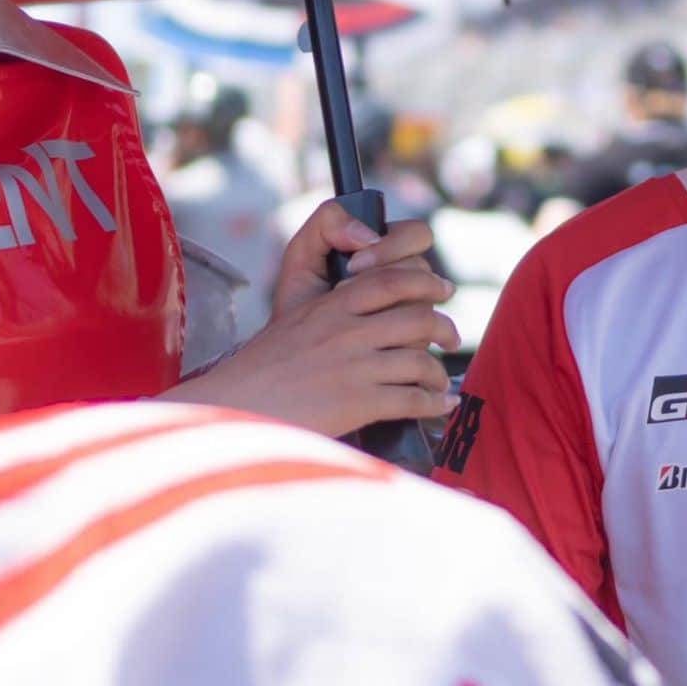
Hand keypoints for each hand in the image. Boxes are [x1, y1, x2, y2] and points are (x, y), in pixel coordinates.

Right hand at [163, 200, 460, 436]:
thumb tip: (371, 299)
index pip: (393, 279)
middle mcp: (347, 329)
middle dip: (443, 327)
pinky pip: (412, 398)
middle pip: (417, 316)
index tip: (442, 290)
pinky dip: (433, 403)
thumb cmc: (263, 367)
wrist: (235, 406)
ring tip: (440, 381)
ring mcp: (354, 365)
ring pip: (421, 359)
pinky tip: (438, 406)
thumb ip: (332, 304)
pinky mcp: (358, 401)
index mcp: (332, 303)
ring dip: (438, 373)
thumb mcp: (294, 317)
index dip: (425, 282)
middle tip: (451, 336)